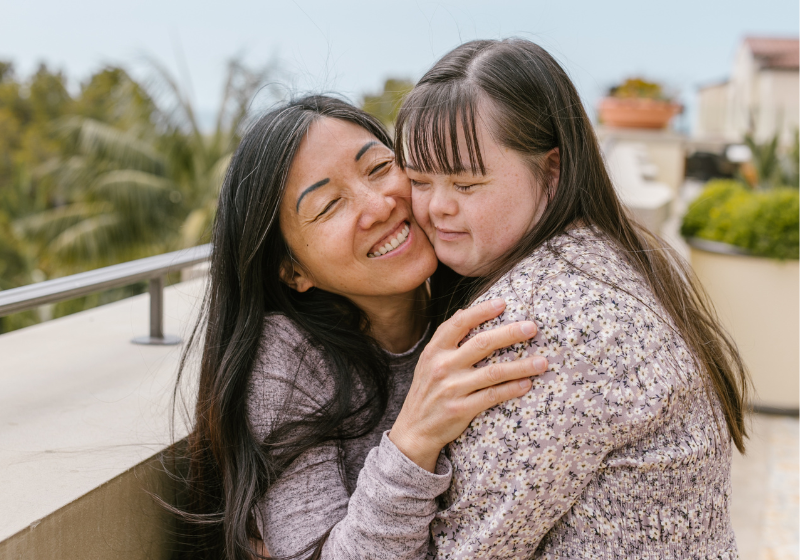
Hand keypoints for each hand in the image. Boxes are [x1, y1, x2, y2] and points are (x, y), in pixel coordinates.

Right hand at [389, 298, 546, 471]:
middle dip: (510, 333)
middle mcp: (442, 366)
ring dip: (521, 366)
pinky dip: (512, 389)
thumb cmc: (426, 391)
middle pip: (482, 344)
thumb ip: (445, 338)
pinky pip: (492, 396)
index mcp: (434, 350)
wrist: (414, 430)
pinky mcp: (461, 409)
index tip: (503, 303)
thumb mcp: (428, 361)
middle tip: (532, 327)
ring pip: (493, 372)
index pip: (459, 323)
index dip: (481, 311)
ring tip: (542, 362)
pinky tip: (527, 384)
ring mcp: (452, 388)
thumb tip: (464, 311)